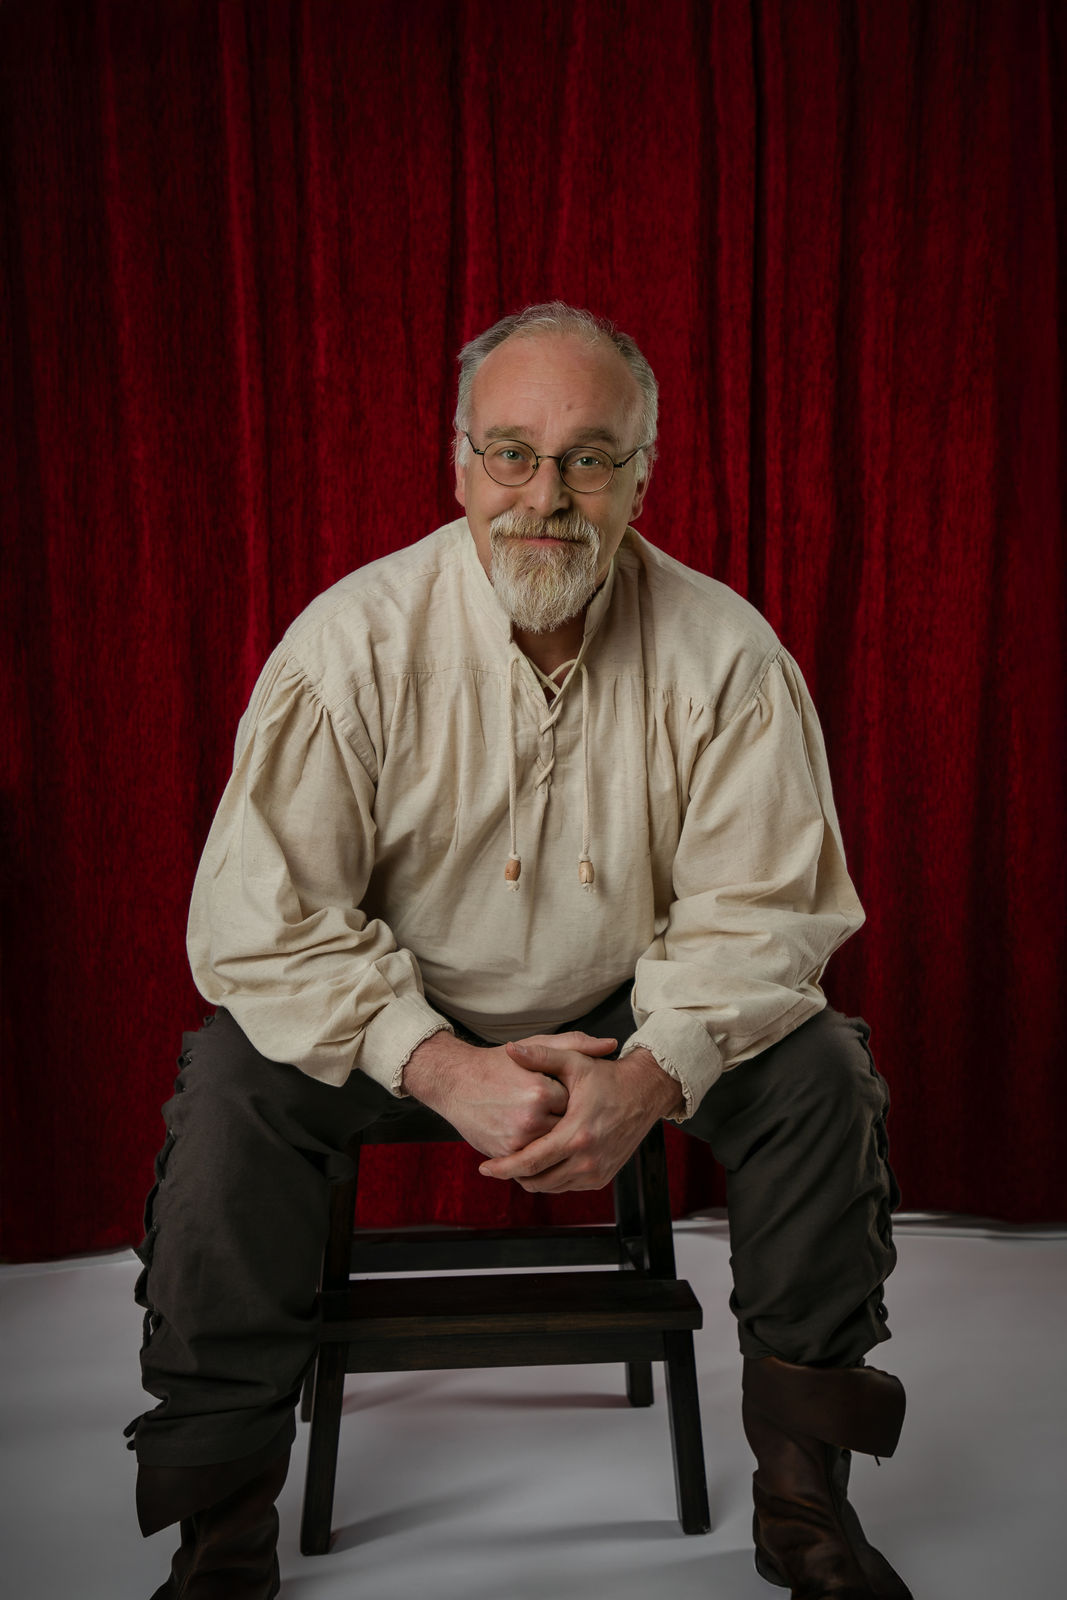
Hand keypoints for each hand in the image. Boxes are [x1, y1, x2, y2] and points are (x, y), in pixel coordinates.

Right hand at [400, 1029, 617, 1159]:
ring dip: (554, 1137)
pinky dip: (538, 1149)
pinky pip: (534, 1158)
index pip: (576, 1103)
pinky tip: (537, 1136)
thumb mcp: (536, 1046)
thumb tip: (611, 1045)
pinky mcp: (505, 1154)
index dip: (575, 1099)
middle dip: (567, 1121)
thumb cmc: (499, 1063)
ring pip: (552, 1146)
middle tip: (558, 1110)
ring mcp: (517, 1140)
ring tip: (546, 1121)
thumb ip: (575, 1045)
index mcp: (541, 1091)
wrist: (455, 1082)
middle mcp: (530, 1118)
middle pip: (567, 1127)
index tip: (570, 1092)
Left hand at [477, 1044, 683, 1192]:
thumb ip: (541, 1056)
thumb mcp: (575, 1063)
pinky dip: (552, 1179)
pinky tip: (543, 1162)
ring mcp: (597, 1171)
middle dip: (514, 1175)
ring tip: (518, 1162)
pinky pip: (568, 1186)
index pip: (530, 1162)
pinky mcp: (603, 1178)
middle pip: (538, 1181)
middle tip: (499, 1164)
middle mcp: (588, 1159)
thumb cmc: (607, 1077)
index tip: (484, 1168)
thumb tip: (511, 1049)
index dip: (504, 1168)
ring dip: (532, 1178)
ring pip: (552, 1186)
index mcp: (576, 1134)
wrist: (645, 1093)